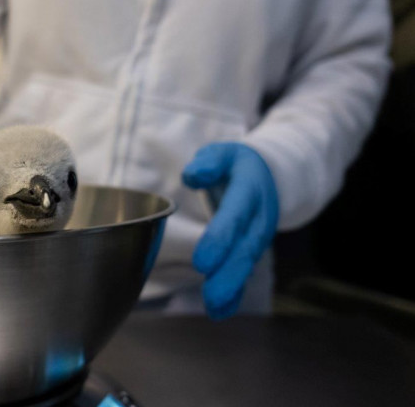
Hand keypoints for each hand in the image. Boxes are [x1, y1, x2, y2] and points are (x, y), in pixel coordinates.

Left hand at [182, 142, 277, 318]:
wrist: (271, 175)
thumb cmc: (236, 166)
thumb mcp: (224, 153)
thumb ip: (209, 162)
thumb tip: (193, 175)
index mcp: (249, 191)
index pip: (233, 218)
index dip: (219, 240)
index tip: (201, 262)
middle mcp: (257, 218)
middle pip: (244, 249)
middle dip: (228, 275)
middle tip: (211, 296)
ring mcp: (257, 237)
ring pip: (246, 265)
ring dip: (231, 288)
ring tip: (213, 308)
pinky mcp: (252, 250)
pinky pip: (245, 273)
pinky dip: (235, 294)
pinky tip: (219, 312)